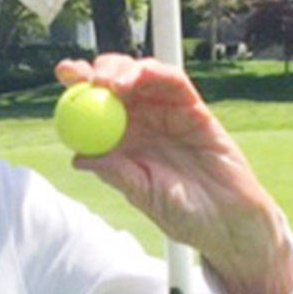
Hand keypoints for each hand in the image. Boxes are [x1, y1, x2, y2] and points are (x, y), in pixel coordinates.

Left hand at [55, 54, 292, 293]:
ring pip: (142, 76)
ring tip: (112, 84)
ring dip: (124, 69)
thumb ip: (117, 174)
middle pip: (114, 83)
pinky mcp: (193, 109)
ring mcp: (166, 113)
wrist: (228, 223)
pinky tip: (144, 73)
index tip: (64, 75)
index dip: (78, 87)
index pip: (94, 107)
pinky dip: (158, 72)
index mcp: (122, 142)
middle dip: (97, 71)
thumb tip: (79, 158)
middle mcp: (142, 123)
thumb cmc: (183, 214)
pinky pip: (174, 83)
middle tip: (86, 75)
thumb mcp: (143, 196)